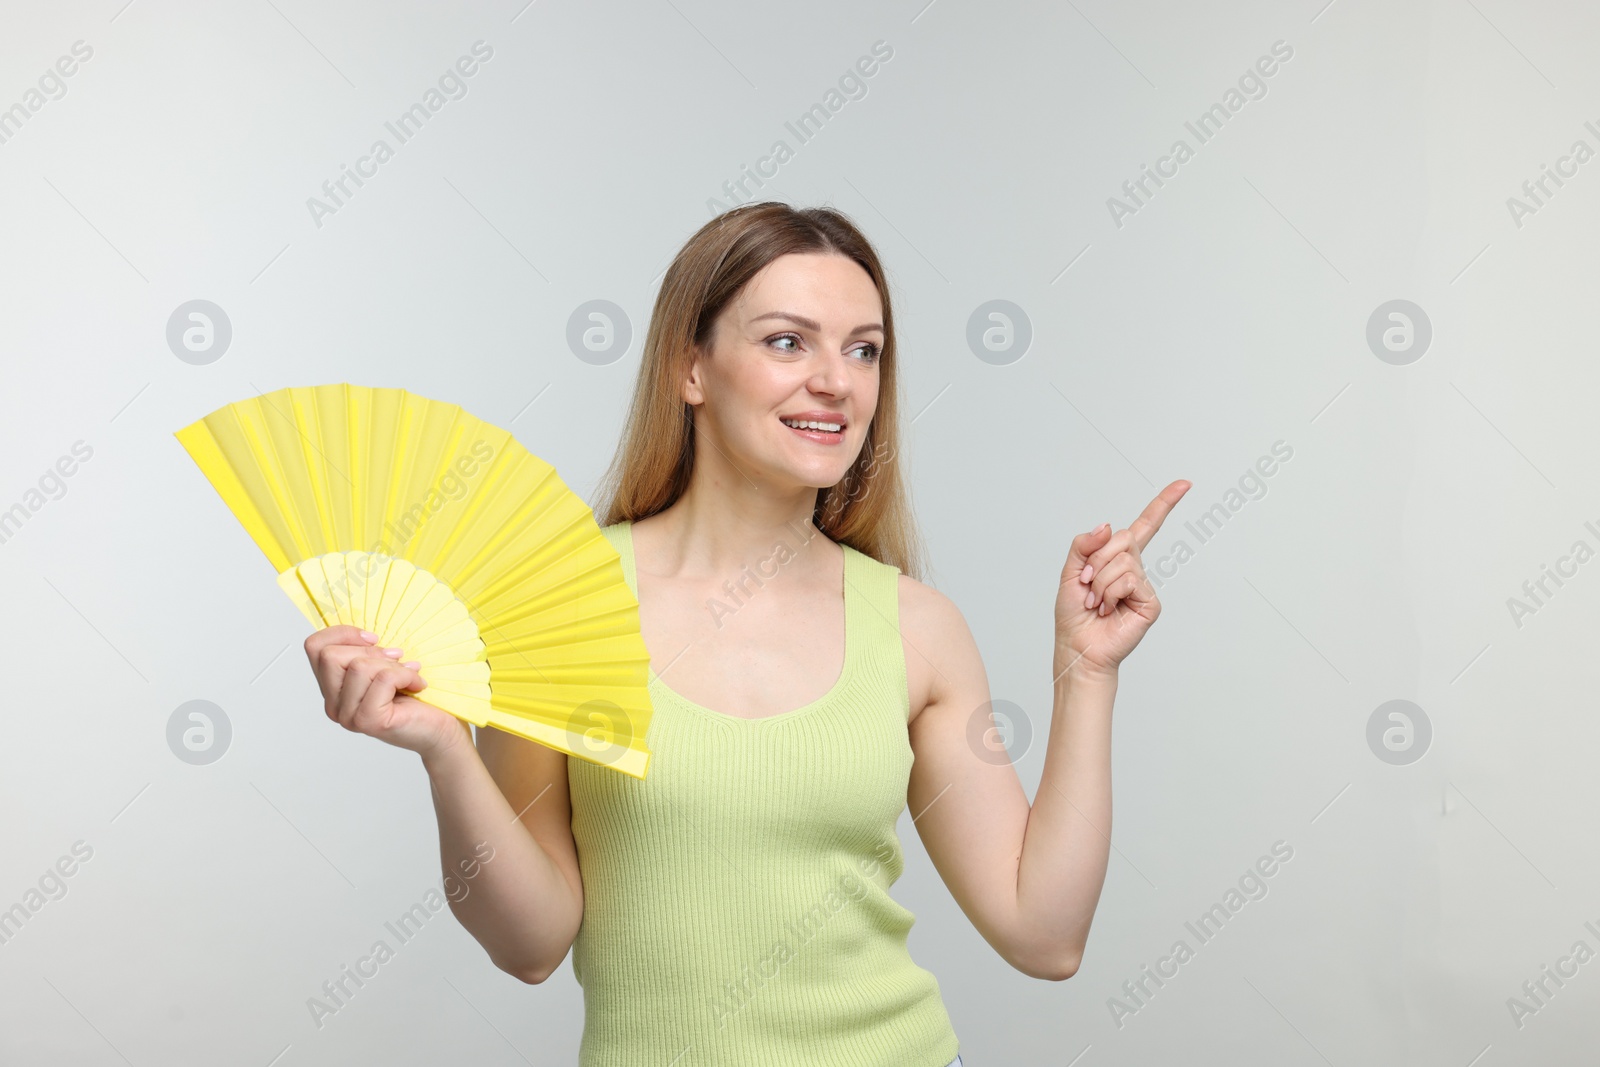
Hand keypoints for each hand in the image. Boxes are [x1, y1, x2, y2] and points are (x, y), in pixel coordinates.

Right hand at [303, 626, 462, 756]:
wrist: (438, 729)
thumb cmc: (415, 697)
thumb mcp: (384, 666)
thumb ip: (366, 653)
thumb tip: (366, 635)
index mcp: (333, 688)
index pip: (314, 647)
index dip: (342, 633)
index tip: (373, 639)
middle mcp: (334, 704)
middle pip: (330, 655)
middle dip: (369, 652)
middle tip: (395, 660)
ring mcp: (348, 715)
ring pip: (358, 667)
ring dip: (391, 666)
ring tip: (408, 676)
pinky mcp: (368, 720)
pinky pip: (383, 679)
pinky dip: (405, 674)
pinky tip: (416, 685)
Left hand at [1054, 480, 1189, 678]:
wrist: (1077, 648)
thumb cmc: (1074, 615)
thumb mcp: (1070, 572)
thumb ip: (1084, 545)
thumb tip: (1107, 526)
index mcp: (1117, 559)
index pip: (1144, 527)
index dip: (1163, 504)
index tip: (1184, 484)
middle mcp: (1134, 569)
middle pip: (1123, 539)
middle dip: (1097, 560)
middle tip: (1087, 585)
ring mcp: (1144, 586)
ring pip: (1123, 561)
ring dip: (1100, 581)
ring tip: (1096, 602)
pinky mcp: (1150, 603)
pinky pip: (1130, 580)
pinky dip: (1111, 592)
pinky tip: (1108, 609)